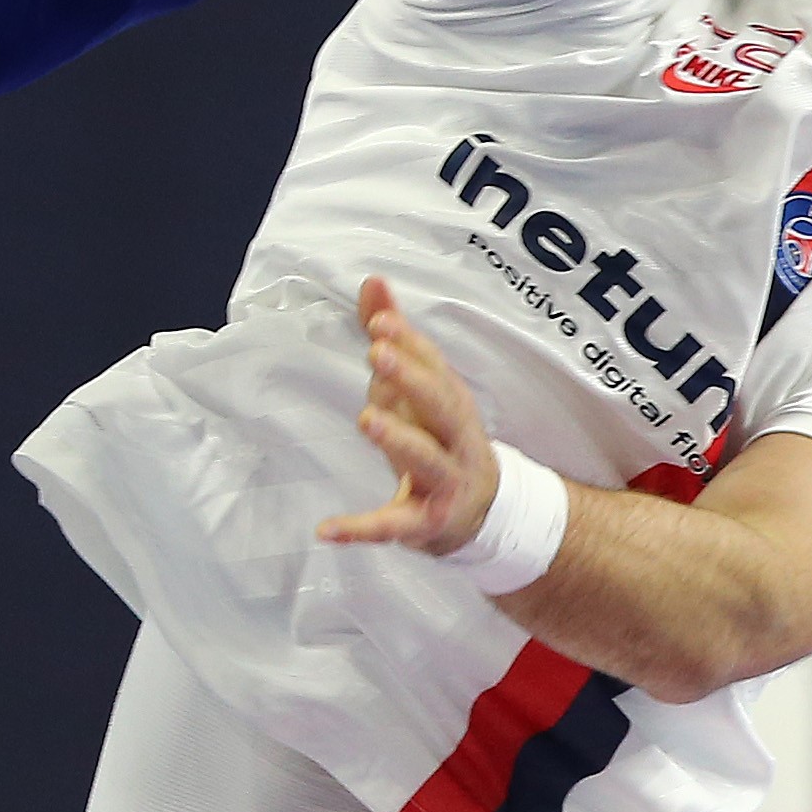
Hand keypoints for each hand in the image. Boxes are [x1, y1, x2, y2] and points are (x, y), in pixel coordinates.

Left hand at [318, 276, 501, 553]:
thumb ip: (396, 338)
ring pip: (428, 460)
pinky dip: (361, 529)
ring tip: (367, 419)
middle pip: (442, 406)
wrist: (484, 514)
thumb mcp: (420, 390)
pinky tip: (327, 530)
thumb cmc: (440, 438)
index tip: (380, 321)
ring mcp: (447, 483)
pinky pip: (393, 525)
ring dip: (400, 439)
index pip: (436, 367)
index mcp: (452, 403)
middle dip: (413, 380)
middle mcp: (457, 440)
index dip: (411, 344)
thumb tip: (373, 281)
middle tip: (378, 353)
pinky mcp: (426, 523)